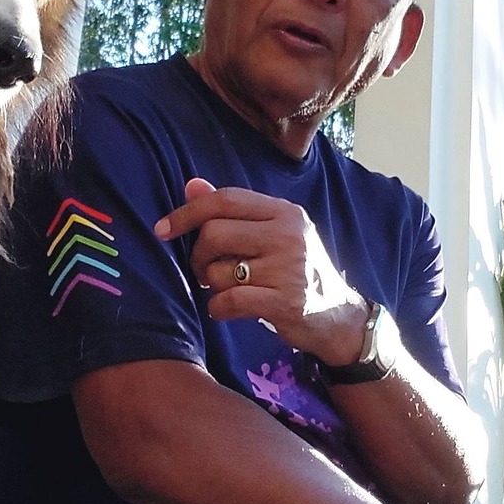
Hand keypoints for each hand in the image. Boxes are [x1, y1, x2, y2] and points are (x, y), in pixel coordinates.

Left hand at [155, 179, 367, 364]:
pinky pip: (228, 301)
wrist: (340, 317)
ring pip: (218, 272)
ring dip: (213, 286)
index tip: (162, 229)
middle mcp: (289, 235)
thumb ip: (234, 212)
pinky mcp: (286, 303)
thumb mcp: (274, 234)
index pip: (226, 200)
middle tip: (205, 271)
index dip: (187, 213)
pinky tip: (229, 309)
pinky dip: (218, 308)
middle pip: (214, 234)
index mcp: (284, 212)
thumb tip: (191, 186)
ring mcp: (289, 269)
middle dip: (198, 257)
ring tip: (230, 290)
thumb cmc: (298, 272)